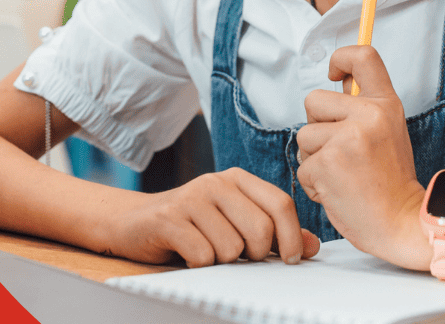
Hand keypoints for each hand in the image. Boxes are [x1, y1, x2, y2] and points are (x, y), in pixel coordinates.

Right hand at [102, 167, 320, 266]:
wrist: (133, 222)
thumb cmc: (192, 225)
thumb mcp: (234, 223)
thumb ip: (273, 232)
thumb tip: (311, 246)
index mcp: (238, 179)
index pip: (280, 204)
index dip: (292, 236)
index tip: (292, 258)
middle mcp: (216, 182)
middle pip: (260, 230)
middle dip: (255, 255)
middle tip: (237, 256)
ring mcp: (192, 198)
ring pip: (232, 248)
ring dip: (222, 260)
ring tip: (206, 249)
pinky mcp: (169, 219)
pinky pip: (203, 255)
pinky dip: (199, 264)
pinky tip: (188, 253)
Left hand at [295, 45, 430, 269]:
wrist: (400, 222)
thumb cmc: (390, 182)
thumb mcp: (388, 132)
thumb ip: (365, 107)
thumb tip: (340, 80)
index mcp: (385, 104)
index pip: (363, 56)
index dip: (341, 57)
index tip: (334, 72)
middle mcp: (369, 115)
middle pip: (314, 99)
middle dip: (317, 126)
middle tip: (342, 151)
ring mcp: (347, 138)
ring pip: (304, 135)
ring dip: (314, 157)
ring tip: (342, 174)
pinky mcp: (327, 163)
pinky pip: (303, 165)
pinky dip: (314, 182)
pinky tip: (337, 190)